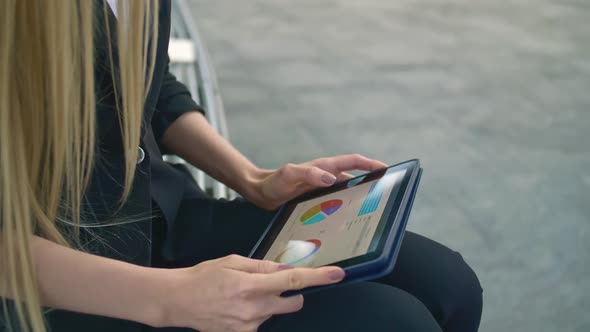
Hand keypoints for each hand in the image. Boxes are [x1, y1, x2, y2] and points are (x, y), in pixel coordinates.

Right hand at [158, 255, 344, 331]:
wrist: (178, 300)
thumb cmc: (204, 276)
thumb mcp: (233, 262)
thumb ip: (262, 267)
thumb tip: (286, 268)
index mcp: (251, 285)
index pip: (293, 280)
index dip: (318, 277)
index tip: (337, 274)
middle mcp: (253, 308)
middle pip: (293, 302)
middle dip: (292, 293)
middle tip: (272, 284)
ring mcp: (248, 326)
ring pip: (276, 312)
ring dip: (269, 303)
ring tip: (243, 295)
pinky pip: (262, 323)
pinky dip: (257, 314)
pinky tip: (238, 308)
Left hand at [247, 154, 386, 209]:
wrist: (259, 192)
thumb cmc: (273, 182)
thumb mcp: (289, 175)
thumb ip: (308, 174)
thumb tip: (331, 178)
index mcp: (324, 166)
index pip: (353, 161)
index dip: (371, 164)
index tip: (387, 169)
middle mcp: (326, 176)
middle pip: (354, 177)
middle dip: (371, 183)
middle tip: (384, 196)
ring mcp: (322, 187)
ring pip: (346, 191)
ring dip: (358, 198)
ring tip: (370, 212)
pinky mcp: (317, 198)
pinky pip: (336, 201)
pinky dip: (345, 208)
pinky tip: (348, 221)